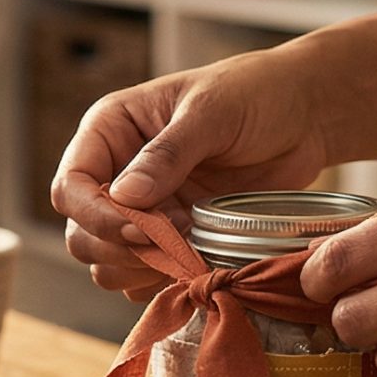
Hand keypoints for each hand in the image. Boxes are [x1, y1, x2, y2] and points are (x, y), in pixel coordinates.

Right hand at [51, 50, 333, 299]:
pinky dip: (166, 282)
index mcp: (111, 131)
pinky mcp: (172, 238)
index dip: (97, 216)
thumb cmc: (257, 94)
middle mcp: (117, 173)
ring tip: (191, 251)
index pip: (72, 187)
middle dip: (120, 249)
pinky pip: (146, 278)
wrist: (305, 116)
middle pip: (81, 233)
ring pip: (108, 263)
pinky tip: (200, 262)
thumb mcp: (212, 112)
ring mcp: (144, 210)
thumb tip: (125, 196)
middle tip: (174, 244)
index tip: (141, 231)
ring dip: (143, 269)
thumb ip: (168, 154)